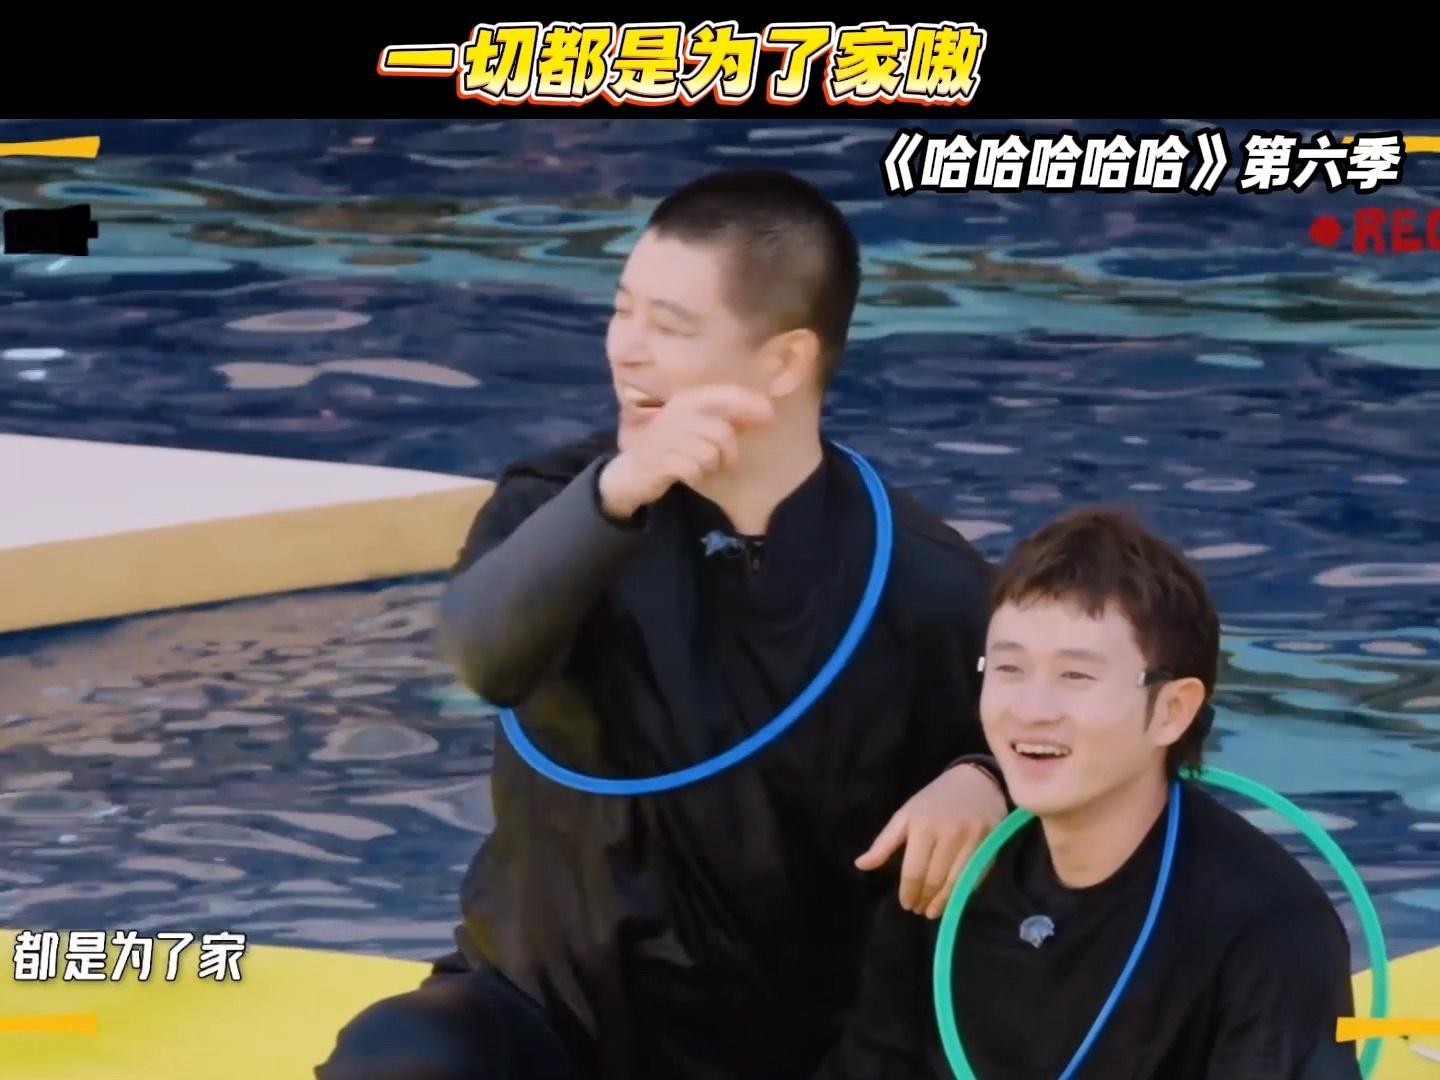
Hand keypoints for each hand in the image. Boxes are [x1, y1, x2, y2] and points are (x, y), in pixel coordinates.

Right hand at [599, 384, 773, 517]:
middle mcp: (676, 414)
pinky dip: (696, 475)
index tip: (770, 415)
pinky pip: (694, 469)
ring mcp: (666, 436)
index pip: (724, 396)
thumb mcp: (698, 428)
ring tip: (701, 466)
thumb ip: (728, 418)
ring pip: (710, 453)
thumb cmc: (671, 447)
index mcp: (686, 400)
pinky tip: (687, 474)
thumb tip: (765, 411)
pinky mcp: (659, 460)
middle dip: (730, 451)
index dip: (749, 404)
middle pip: (722, 432)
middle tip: (725, 460)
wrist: (632, 473)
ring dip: (711, 465)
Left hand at [855, 763, 1006, 918]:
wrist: (975, 779)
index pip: (914, 870)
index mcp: (922, 826)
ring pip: (957, 882)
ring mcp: (972, 838)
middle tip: (919, 910)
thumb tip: (861, 865)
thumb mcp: (906, 815)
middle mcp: (948, 833)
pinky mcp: (991, 842)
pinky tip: (955, 897)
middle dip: (925, 899)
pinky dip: (964, 891)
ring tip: (934, 911)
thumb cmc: (934, 800)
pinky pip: (977, 875)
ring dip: (944, 902)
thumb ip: (884, 843)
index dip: (909, 892)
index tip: (906, 904)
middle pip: (935, 879)